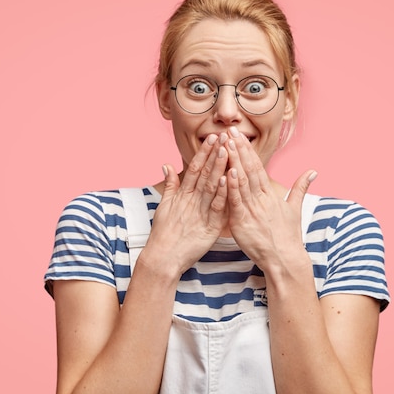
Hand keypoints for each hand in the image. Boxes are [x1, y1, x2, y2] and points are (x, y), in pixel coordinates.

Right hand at [145, 134, 228, 274]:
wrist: (163, 258)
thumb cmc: (163, 233)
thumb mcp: (164, 206)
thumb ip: (169, 185)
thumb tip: (166, 165)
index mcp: (182, 195)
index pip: (194, 168)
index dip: (204, 152)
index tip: (212, 137)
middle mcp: (191, 200)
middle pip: (204, 173)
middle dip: (215, 153)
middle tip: (224, 136)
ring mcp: (200, 213)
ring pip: (212, 186)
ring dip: (219, 167)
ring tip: (227, 150)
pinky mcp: (209, 227)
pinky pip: (218, 208)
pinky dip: (223, 193)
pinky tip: (229, 179)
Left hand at [224, 128, 316, 271]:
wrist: (285, 259)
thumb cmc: (288, 236)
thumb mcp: (295, 209)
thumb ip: (300, 188)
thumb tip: (313, 171)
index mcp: (270, 194)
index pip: (257, 167)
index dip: (248, 150)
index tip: (239, 135)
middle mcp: (262, 199)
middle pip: (249, 169)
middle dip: (239, 149)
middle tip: (230, 131)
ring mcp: (252, 209)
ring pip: (242, 181)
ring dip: (233, 161)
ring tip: (226, 144)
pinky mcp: (243, 222)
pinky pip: (236, 202)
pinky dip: (232, 187)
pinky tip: (227, 172)